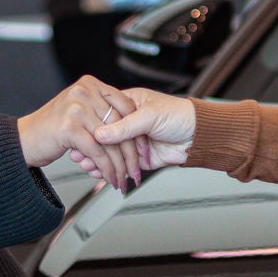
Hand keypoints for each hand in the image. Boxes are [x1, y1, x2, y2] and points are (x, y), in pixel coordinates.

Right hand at [17, 77, 140, 190]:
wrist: (21, 140)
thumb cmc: (49, 130)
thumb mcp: (81, 116)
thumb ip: (104, 117)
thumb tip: (130, 130)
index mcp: (90, 85)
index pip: (125, 106)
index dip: (136, 130)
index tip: (143, 149)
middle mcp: (84, 92)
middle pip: (120, 125)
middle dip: (131, 154)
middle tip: (135, 171)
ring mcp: (76, 108)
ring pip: (110, 141)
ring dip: (119, 166)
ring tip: (123, 179)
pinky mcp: (69, 127)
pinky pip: (97, 152)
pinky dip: (106, 169)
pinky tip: (109, 178)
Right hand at [67, 88, 197, 184]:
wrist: (199, 136)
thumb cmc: (180, 116)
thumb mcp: (150, 116)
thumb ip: (125, 126)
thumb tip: (101, 133)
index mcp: (128, 104)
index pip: (104, 114)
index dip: (92, 126)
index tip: (80, 134)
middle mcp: (128, 123)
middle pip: (104, 136)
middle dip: (90, 146)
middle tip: (78, 153)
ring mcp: (133, 141)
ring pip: (110, 152)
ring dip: (97, 159)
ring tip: (85, 165)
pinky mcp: (139, 158)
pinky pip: (121, 164)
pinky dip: (109, 169)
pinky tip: (98, 172)